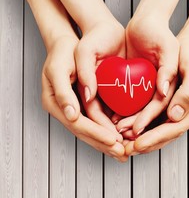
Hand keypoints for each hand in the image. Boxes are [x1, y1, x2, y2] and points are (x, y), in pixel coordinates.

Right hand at [41, 35, 125, 160]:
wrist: (70, 43)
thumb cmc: (63, 52)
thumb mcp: (59, 68)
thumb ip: (63, 91)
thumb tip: (71, 114)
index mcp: (55, 103)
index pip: (78, 124)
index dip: (96, 133)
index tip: (114, 141)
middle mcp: (65, 110)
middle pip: (85, 133)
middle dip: (104, 144)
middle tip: (122, 154)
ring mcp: (75, 110)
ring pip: (92, 132)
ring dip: (108, 144)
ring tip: (124, 153)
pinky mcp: (85, 106)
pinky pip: (98, 123)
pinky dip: (109, 132)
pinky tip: (121, 139)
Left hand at [113, 13, 178, 136]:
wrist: (185, 45)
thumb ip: (188, 92)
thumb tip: (175, 115)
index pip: (175, 127)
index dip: (156, 137)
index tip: (138, 143)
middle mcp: (188, 112)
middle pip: (166, 134)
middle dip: (145, 142)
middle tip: (126, 150)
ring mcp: (177, 110)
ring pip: (157, 129)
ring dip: (139, 137)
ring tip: (121, 141)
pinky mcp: (166, 105)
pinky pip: (152, 120)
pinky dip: (138, 125)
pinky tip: (123, 128)